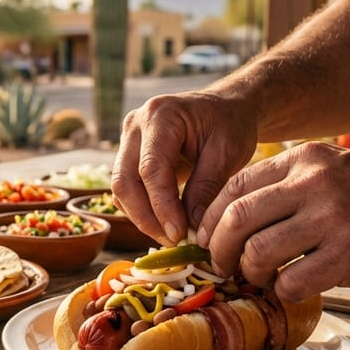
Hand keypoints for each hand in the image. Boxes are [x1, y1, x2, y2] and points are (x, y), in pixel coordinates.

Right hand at [112, 91, 257, 245]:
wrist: (225, 108)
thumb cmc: (230, 124)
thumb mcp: (228, 152)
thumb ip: (207, 187)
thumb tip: (192, 228)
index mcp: (160, 116)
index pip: (150, 169)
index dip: (161, 206)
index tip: (179, 234)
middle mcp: (135, 125)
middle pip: (124, 181)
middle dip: (146, 217)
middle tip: (173, 242)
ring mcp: (127, 140)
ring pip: (120, 189)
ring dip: (142, 217)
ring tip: (172, 237)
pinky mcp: (128, 155)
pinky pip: (126, 189)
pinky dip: (141, 210)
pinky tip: (165, 223)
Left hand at [197, 142, 349, 301]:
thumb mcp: (337, 170)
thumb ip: (292, 185)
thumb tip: (235, 218)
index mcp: (307, 159)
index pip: (234, 186)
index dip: (211, 218)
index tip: (207, 239)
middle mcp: (316, 182)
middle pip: (236, 218)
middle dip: (220, 250)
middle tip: (223, 267)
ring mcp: (334, 218)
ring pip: (258, 252)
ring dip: (251, 273)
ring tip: (262, 279)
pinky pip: (292, 281)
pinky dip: (284, 292)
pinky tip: (295, 289)